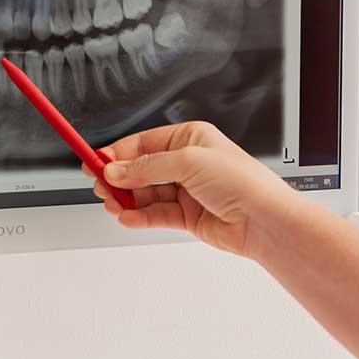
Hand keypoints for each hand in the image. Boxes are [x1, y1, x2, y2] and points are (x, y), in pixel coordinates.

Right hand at [82, 119, 298, 258]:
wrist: (264, 220)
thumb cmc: (241, 182)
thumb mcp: (188, 162)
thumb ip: (147, 167)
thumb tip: (117, 169)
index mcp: (190, 138)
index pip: (145, 143)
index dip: (118, 152)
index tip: (95, 161)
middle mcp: (188, 162)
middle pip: (142, 168)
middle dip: (119, 177)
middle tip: (99, 185)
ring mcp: (187, 190)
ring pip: (146, 193)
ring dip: (127, 199)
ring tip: (112, 204)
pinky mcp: (188, 216)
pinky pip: (156, 213)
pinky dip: (140, 216)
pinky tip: (127, 217)